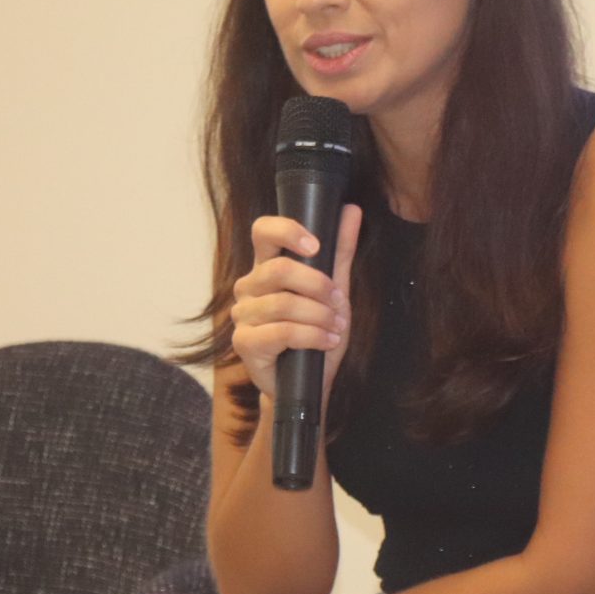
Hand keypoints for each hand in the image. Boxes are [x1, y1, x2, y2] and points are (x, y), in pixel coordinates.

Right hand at [228, 204, 361, 401]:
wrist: (309, 383)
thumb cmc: (317, 333)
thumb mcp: (336, 291)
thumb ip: (340, 252)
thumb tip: (351, 210)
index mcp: (268, 267)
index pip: (263, 232)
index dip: (287, 231)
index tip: (316, 246)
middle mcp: (249, 287)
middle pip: (279, 270)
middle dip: (318, 285)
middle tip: (338, 302)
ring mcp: (243, 315)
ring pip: (284, 304)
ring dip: (319, 316)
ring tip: (336, 327)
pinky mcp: (244, 343)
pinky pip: (281, 332)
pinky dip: (312, 336)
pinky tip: (327, 341)